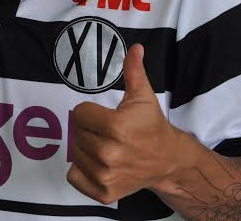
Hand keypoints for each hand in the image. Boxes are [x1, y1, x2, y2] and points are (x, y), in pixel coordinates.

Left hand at [67, 44, 186, 203]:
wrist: (167, 161)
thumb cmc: (151, 126)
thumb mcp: (143, 96)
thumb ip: (134, 71)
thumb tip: (135, 47)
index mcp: (116, 128)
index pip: (79, 113)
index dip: (91, 112)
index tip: (106, 116)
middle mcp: (109, 154)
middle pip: (77, 133)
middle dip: (90, 130)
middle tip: (108, 133)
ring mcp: (106, 176)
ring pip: (75, 154)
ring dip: (86, 149)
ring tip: (107, 147)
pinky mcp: (103, 193)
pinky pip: (73, 176)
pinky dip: (81, 170)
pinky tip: (99, 164)